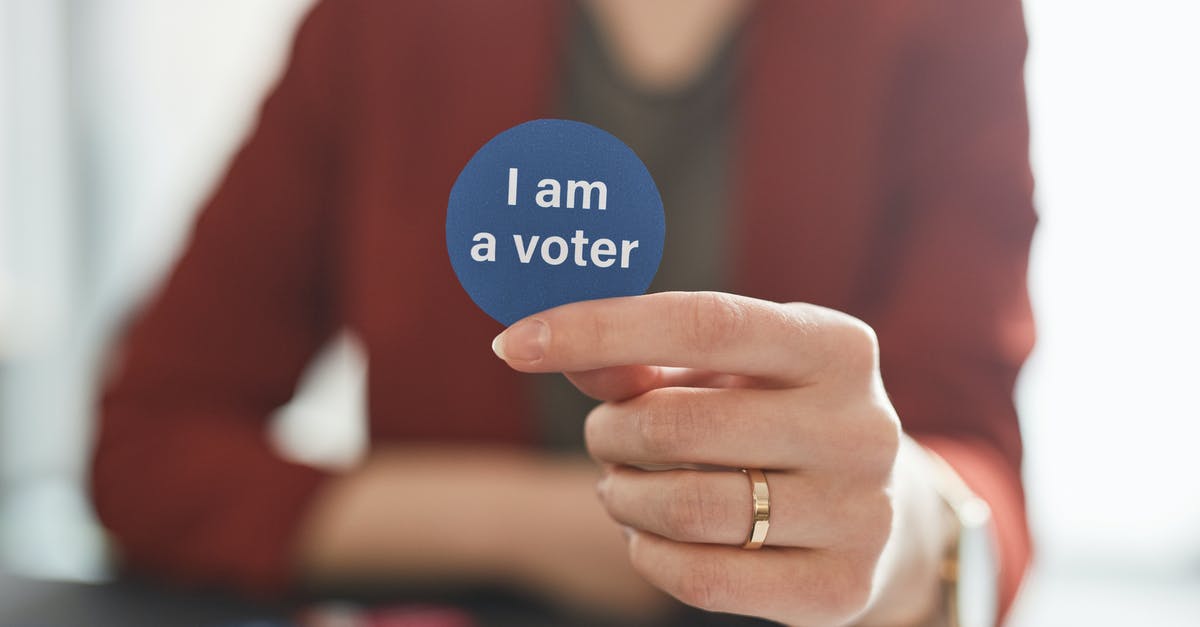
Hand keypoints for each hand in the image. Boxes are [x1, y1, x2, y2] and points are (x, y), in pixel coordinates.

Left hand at [492, 292, 946, 625]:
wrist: (886, 517)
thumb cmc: (777, 422)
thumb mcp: (727, 374)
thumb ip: (641, 361)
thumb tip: (548, 348)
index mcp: (836, 346)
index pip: (704, 322)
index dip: (600, 328)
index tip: (513, 343)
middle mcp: (863, 426)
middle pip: (678, 424)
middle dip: (609, 432)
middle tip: (603, 436)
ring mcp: (860, 512)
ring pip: (684, 507)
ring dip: (622, 495)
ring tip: (623, 486)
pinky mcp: (839, 587)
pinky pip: (699, 575)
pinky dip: (646, 553)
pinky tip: (649, 536)